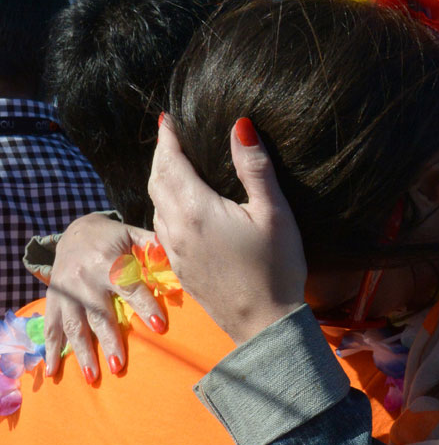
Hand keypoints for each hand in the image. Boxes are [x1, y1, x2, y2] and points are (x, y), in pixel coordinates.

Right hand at [44, 213, 160, 379]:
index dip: (145, 306)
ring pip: (74, 325)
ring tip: (93, 378)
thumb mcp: (131, 233)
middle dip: (109, 341)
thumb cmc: (111, 238)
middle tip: (119, 366)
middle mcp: (83, 279)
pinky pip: (50, 326)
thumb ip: (152, 245)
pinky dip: (50, 350)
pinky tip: (53, 372)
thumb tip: (174, 253)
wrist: (74, 231)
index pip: (129, 287)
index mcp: (106, 262)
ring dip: (82, 353)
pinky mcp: (53, 299)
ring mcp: (65, 291)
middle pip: (98, 313)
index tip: (160, 326)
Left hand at [148, 117, 307, 344]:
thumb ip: (255, 168)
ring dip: (160, 180)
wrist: (264, 325)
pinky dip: (164, 206)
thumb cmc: (277, 268)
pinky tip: (179, 207)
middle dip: (161, 156)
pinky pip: (161, 228)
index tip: (168, 119)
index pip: (170, 162)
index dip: (168, 137)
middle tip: (170, 137)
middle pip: (156, 181)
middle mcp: (176, 228)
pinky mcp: (180, 269)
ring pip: (155, 205)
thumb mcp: (274, 213)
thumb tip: (240, 126)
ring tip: (173, 166)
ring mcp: (175, 251)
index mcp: (196, 209)